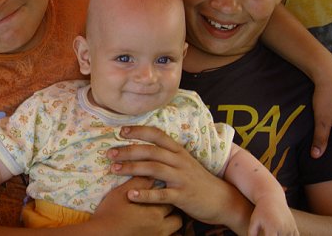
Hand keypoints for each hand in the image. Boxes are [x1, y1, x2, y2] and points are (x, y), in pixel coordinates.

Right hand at [92, 176, 181, 235]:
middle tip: (162, 202)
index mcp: (155, 213)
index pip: (170, 199)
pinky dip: (167, 234)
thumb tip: (152, 172)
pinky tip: (157, 228)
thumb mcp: (121, 194)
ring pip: (174, 231)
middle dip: (172, 209)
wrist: (100, 235)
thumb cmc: (109, 213)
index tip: (162, 188)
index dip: (167, 192)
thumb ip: (139, 182)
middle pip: (177, 217)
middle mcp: (160, 228)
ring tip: (161, 217)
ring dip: (171, 223)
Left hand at [107, 126, 252, 230]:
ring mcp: (181, 178)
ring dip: (131, 168)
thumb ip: (166, 155)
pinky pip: (161, 195)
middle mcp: (179, 161)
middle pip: (151, 151)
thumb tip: (143, 147)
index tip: (121, 131)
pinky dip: (145, 194)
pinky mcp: (183, 196)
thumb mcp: (184, 162)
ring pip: (153, 169)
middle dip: (128, 150)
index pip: (157, 135)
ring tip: (114, 169)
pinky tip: (130, 194)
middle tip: (109, 153)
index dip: (139, 131)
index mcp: (178, 151)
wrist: (222, 200)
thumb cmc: (198, 180)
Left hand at [248, 199, 297, 235]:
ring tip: (275, 232)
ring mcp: (290, 228)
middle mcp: (283, 228)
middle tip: (270, 232)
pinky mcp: (294, 227)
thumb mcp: (254, 221)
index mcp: (272, 228)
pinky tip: (282, 234)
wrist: (271, 198)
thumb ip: (252, 233)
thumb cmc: (260, 211)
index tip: (265, 235)